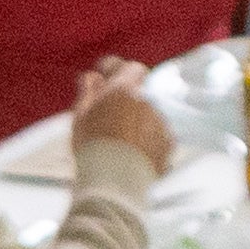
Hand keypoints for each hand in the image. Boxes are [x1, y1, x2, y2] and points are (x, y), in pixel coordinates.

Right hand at [71, 59, 174, 173]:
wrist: (117, 181)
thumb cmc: (93, 147)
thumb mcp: (81, 116)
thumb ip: (88, 91)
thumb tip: (93, 78)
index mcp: (125, 87)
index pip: (123, 67)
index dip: (112, 69)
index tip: (103, 72)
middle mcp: (148, 98)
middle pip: (141, 87)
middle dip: (128, 91)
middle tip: (112, 103)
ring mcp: (161, 119)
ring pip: (150, 108)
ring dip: (139, 113)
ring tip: (122, 131)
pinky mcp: (169, 141)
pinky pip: (158, 130)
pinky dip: (148, 133)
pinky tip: (134, 146)